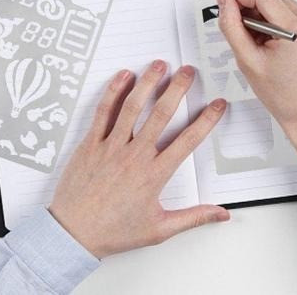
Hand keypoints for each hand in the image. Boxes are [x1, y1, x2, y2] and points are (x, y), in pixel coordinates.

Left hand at [49, 60, 228, 258]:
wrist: (74, 232)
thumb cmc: (114, 231)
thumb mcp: (159, 229)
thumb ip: (194, 217)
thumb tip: (222, 215)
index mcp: (154, 175)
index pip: (187, 141)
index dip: (205, 120)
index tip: (217, 104)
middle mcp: (134, 155)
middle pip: (161, 114)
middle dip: (177, 89)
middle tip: (188, 71)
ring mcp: (111, 146)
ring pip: (132, 107)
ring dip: (147, 82)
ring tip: (159, 64)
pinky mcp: (91, 142)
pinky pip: (103, 111)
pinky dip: (114, 91)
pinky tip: (123, 76)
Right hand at [216, 0, 296, 180]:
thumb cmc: (284, 95)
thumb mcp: (247, 59)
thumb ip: (231, 25)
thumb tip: (223, 0)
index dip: (240, 0)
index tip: (230, 11)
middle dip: (252, 11)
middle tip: (244, 36)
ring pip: (280, 4)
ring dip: (264, 17)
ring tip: (260, 43)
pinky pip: (291, 13)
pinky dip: (277, 22)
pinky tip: (272, 43)